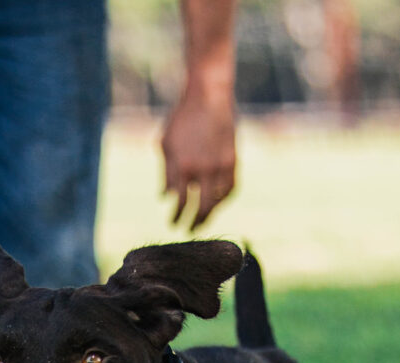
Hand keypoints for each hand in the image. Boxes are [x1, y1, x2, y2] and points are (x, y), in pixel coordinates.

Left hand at [161, 89, 235, 229]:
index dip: (176, 216)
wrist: (209, 95)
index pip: (180, 202)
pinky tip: (216, 202)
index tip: (173, 223)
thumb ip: (166, 173)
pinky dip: (223, 199)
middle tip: (188, 230)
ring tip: (203, 219)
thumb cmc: (182, 118)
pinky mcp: (233, 160)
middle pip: (201, 208)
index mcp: (184, 166)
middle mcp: (204, 170)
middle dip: (194, 222)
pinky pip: (230, 188)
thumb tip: (166, 197)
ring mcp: (221, 166)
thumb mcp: (166, 143)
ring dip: (210, 213)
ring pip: (218, 200)